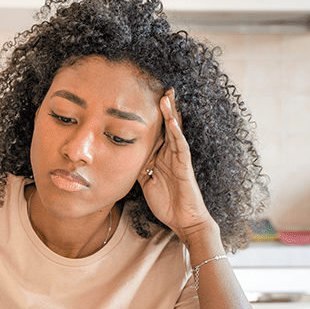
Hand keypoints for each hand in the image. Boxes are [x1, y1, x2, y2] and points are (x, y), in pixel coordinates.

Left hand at [138, 89, 215, 242]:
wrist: (183, 221)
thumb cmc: (167, 203)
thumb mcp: (147, 182)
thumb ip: (139, 168)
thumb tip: (125, 158)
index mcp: (162, 157)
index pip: (156, 133)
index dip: (152, 117)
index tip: (144, 100)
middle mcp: (171, 155)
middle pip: (168, 126)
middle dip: (165, 108)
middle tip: (162, 87)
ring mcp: (179, 159)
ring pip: (175, 132)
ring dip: (171, 114)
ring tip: (167, 96)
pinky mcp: (185, 167)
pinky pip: (181, 148)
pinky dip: (177, 134)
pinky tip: (173, 122)